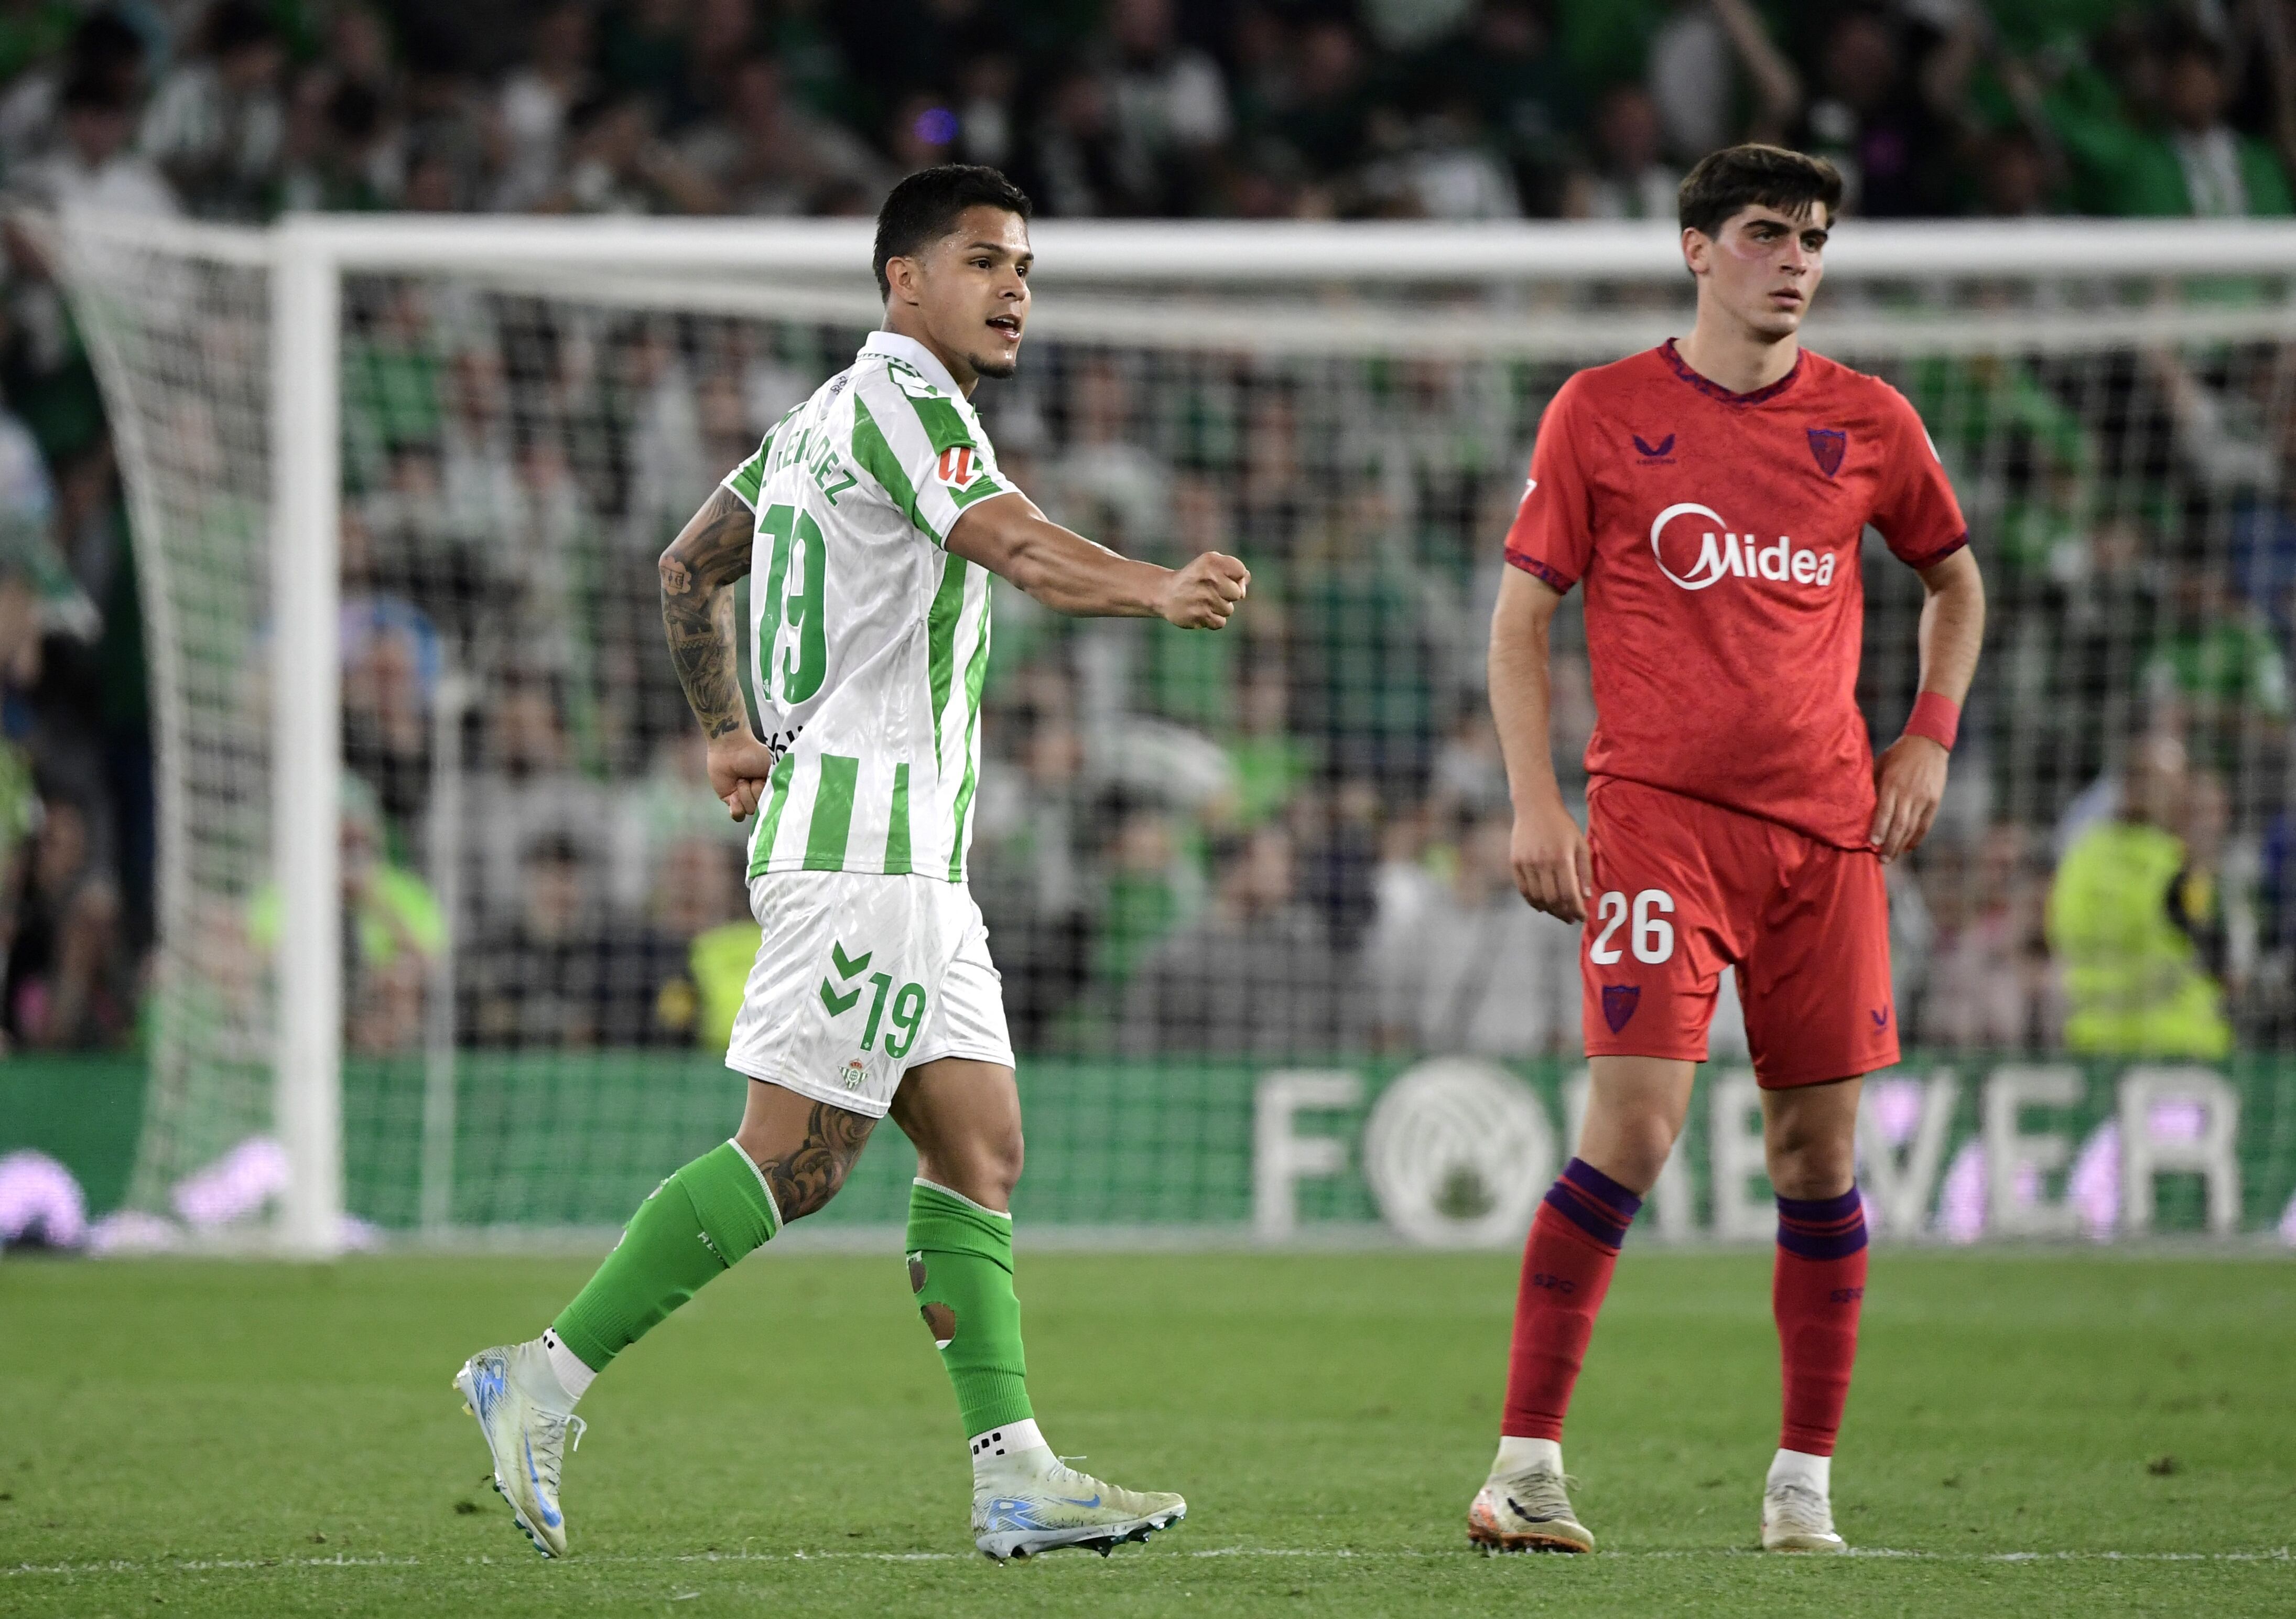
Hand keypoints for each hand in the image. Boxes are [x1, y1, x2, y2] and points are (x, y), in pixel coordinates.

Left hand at [706, 730, 780, 821]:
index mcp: (772, 786)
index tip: (764, 784)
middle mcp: (760, 794)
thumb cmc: (753, 753)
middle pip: (762, 808)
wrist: (730, 747)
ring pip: (749, 811)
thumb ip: (780, 783)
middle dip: (756, 792)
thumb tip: (778, 798)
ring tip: (741, 779)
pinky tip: (734, 794)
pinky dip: (736, 806)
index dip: (770, 797)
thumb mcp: (774, 767)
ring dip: (744, 793)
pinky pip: (737, 815)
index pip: (775, 803)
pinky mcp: (730, 800)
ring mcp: (745, 798)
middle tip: (751, 777)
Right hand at [1157, 551, 1249, 628]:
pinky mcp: (1199, 615)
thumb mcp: (1211, 565)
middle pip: (1237, 594)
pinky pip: (1220, 623)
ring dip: (1219, 608)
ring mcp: (1203, 598)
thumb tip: (1246, 578)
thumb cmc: (1195, 578)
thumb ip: (1233, 569)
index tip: (1225, 579)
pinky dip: (1212, 620)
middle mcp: (1207, 577)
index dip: (1237, 578)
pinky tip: (1200, 611)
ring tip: (1203, 601)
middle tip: (1210, 592)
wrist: (1165, 593)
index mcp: (1211, 561)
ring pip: (1228, 610)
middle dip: (1228, 595)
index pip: (1240, 571)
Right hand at [1511, 794, 1592, 923]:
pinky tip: (1542, 905)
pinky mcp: (1515, 862)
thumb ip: (1584, 870)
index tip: (1582, 917)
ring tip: (1558, 913)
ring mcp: (1526, 863)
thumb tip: (1585, 897)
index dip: (1577, 909)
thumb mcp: (1581, 843)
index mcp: (1562, 858)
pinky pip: (1524, 890)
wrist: (1535, 806)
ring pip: (1537, 898)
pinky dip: (1533, 901)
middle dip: (1564, 913)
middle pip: (1553, 899)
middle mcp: (1542, 862)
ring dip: (1549, 910)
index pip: (1570, 893)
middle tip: (1570, 919)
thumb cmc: (1562, 825)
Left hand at [1870, 734, 1947, 862]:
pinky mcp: (1934, 800)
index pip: (1885, 811)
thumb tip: (1860, 806)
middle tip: (1881, 860)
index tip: (1872, 844)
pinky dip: (1916, 838)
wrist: (1928, 743)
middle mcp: (1909, 793)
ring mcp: (1924, 798)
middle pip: (1899, 824)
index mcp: (1892, 783)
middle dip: (1890, 844)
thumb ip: (1872, 785)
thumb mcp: (1880, 764)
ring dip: (1901, 845)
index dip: (1879, 829)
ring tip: (1892, 857)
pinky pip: (1925, 824)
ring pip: (1912, 827)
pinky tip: (1907, 847)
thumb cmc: (1898, 754)